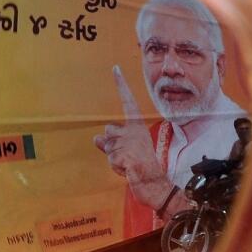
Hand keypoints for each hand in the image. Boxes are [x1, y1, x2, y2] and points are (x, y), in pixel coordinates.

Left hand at [93, 66, 169, 202]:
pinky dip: (116, 167)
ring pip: (107, 146)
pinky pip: (111, 160)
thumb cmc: (142, 167)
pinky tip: (128, 170)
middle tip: (127, 157)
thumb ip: (111, 143)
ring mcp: (130, 142)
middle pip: (108, 131)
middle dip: (111, 145)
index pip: (128, 102)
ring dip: (113, 158)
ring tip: (128, 164)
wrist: (155, 183)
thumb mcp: (126, 151)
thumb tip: (96, 138)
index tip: (115, 68)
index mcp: (137, 126)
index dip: (121, 85)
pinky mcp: (126, 155)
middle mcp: (134, 130)